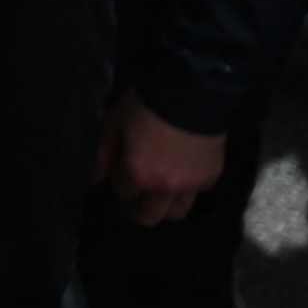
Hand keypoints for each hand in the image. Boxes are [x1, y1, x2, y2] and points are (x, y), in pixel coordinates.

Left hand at [107, 102, 233, 224]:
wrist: (192, 91)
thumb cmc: (146, 105)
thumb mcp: (115, 123)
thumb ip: (104, 155)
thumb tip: (96, 179)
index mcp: (138, 174)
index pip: (123, 193)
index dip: (120, 182)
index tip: (121, 172)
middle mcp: (164, 187)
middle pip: (148, 216)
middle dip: (138, 209)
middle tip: (137, 194)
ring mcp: (191, 185)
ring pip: (176, 212)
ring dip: (165, 205)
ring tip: (160, 189)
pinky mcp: (211, 176)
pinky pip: (196, 192)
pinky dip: (188, 187)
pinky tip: (183, 170)